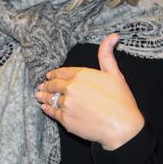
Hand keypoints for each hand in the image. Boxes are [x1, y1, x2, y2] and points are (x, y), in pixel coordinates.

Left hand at [35, 33, 144, 150]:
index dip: (54, 74)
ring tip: (39, 95)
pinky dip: (47, 109)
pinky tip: (45, 108)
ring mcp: (66, 103)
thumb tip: (112, 36)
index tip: (49, 75)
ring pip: (50, 98)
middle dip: (47, 85)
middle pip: (53, 85)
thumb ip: (107, 55)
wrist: (123, 127)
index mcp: (81, 75)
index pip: (61, 72)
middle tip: (42, 86)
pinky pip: (52, 112)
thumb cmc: (121, 101)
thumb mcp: (115, 74)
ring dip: (43, 96)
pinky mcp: (65, 119)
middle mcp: (70, 88)